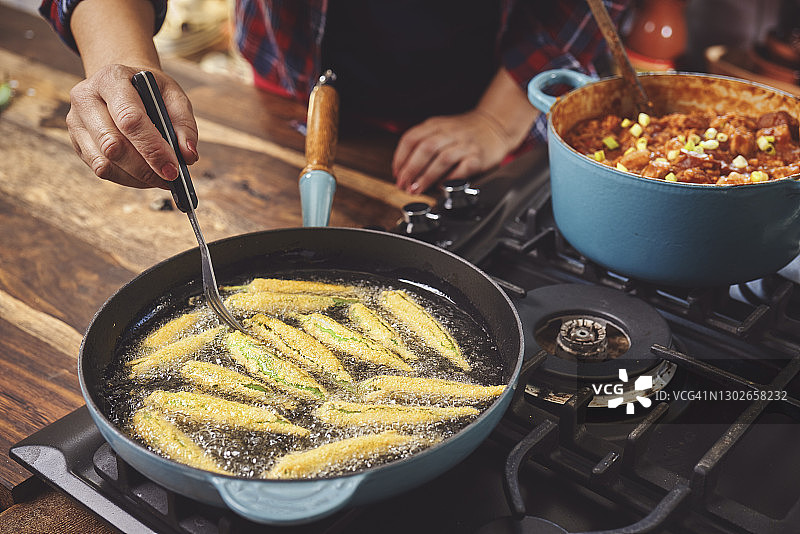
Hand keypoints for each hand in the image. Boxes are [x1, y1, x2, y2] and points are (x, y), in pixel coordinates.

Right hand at [66, 64, 197, 188]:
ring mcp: (76, 121)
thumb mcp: (173, 95)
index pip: (130, 119)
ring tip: (161, 178)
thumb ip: (184, 124)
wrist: (124, 84)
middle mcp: (86, 98)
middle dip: (146, 168)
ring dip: (138, 177)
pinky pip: (101, 170)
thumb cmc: (150, 91)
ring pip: (105, 163)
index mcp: (112, 79)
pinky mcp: (77, 142)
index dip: (153, 148)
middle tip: (171, 178)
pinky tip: (144, 175)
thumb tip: (188, 156)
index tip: (173, 169)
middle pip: (113, 145)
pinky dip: (127, 179)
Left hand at [392, 109, 512, 193]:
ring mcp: (465, 145)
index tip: (397, 173)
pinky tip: (442, 186)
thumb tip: (403, 169)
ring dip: (426, 176)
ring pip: (443, 159)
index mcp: (437, 125)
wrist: (495, 125)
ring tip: (417, 189)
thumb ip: (423, 143)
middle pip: (426, 148)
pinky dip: (450, 179)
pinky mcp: (479, 157)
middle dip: (411, 169)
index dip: (400, 157)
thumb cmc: (465, 132)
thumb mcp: (441, 129)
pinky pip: (463, 168)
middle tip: (404, 185)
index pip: (412, 138)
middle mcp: (451, 133)